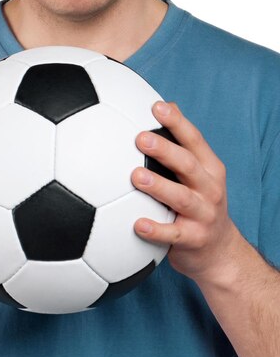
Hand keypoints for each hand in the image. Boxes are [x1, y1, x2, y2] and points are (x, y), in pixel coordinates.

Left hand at [132, 101, 237, 282]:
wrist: (220, 252)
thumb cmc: (199, 204)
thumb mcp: (198, 173)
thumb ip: (181, 145)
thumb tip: (164, 104)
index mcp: (209, 168)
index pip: (194, 140)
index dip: (177, 122)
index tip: (157, 106)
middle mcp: (209, 188)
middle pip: (188, 165)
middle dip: (165, 150)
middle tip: (141, 138)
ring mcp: (204, 215)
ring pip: (181, 198)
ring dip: (158, 186)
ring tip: (136, 176)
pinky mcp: (194, 240)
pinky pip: (173, 235)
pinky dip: (156, 230)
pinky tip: (137, 224)